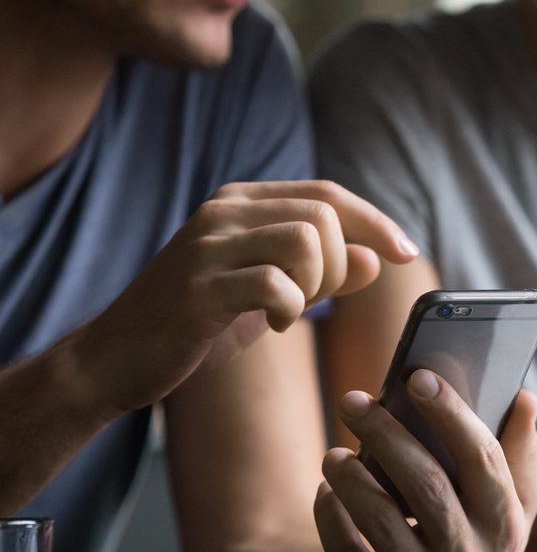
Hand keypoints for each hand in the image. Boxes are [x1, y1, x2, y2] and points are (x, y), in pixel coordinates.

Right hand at [73, 180, 416, 413]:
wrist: (114, 358)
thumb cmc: (197, 324)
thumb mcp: (268, 293)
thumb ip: (321, 273)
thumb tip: (374, 258)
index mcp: (240, 202)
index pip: (327, 194)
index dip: (376, 222)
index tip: (406, 253)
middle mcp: (223, 211)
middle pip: (325, 214)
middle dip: (339, 265)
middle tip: (312, 299)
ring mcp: (207, 245)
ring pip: (306, 239)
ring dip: (316, 284)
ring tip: (288, 310)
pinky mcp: (199, 287)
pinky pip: (275, 283)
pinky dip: (290, 309)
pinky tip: (273, 326)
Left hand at [314, 371, 536, 551]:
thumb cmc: (483, 550)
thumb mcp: (513, 511)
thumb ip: (519, 454)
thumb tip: (522, 397)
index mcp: (505, 525)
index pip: (482, 459)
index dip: (450, 414)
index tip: (418, 377)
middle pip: (425, 484)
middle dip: (386, 435)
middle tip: (354, 401)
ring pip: (380, 519)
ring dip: (351, 478)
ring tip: (334, 454)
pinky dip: (331, 517)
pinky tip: (327, 492)